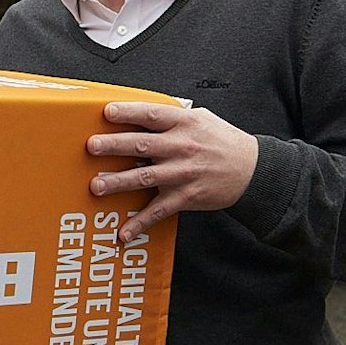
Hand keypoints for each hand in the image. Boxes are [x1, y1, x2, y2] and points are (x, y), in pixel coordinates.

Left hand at [85, 101, 258, 242]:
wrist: (253, 171)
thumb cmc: (223, 142)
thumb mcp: (201, 119)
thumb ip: (172, 117)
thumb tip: (139, 112)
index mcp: (184, 124)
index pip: (152, 115)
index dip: (129, 112)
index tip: (107, 112)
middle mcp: (181, 147)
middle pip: (142, 145)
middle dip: (115, 146)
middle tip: (92, 146)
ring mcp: (182, 173)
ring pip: (145, 178)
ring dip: (118, 182)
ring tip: (96, 186)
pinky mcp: (185, 196)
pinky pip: (159, 211)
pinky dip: (140, 223)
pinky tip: (124, 232)